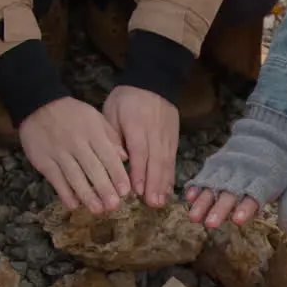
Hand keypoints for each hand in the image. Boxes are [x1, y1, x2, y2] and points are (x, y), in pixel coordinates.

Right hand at [20, 97, 130, 213]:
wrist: (38, 104)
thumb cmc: (72, 114)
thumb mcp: (95, 118)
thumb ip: (111, 137)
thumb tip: (125, 158)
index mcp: (92, 132)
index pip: (107, 156)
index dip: (117, 175)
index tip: (126, 191)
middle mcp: (76, 143)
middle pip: (92, 169)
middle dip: (104, 189)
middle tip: (114, 206)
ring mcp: (58, 152)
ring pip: (74, 177)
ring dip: (87, 195)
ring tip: (98, 210)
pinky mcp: (43, 160)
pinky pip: (55, 179)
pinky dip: (64, 193)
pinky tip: (74, 205)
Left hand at [102, 85, 178, 207]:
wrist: (152, 82)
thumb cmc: (125, 100)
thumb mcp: (111, 112)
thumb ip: (113, 136)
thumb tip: (119, 160)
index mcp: (136, 123)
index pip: (139, 150)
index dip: (139, 172)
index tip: (136, 190)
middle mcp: (155, 131)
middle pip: (156, 160)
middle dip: (154, 183)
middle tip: (152, 204)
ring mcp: (167, 135)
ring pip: (166, 162)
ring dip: (164, 184)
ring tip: (160, 202)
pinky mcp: (174, 139)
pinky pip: (172, 160)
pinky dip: (170, 176)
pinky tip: (168, 191)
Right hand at [184, 109, 286, 229]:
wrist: (273, 130)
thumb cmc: (285, 162)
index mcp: (265, 182)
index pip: (254, 197)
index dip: (246, 209)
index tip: (237, 220)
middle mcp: (245, 176)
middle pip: (230, 194)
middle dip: (220, 209)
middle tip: (210, 224)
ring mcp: (230, 168)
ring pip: (214, 187)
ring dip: (203, 202)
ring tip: (194, 217)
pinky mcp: (219, 162)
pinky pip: (206, 174)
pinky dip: (197, 185)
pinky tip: (189, 196)